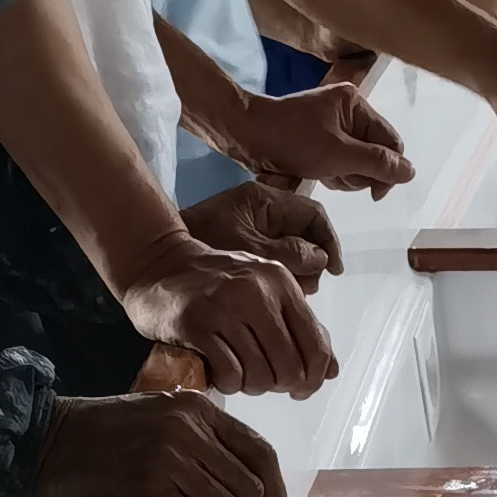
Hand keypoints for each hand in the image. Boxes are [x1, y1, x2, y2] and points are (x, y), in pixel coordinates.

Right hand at [32, 390, 288, 496]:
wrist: (46, 437)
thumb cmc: (104, 436)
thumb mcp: (162, 422)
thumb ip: (205, 445)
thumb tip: (250, 496)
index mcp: (198, 408)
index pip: (260, 453)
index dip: (277, 494)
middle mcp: (189, 428)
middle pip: (249, 491)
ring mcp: (170, 456)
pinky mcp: (149, 486)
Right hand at [110, 228, 336, 397]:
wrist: (157, 262)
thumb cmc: (216, 285)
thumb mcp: (264, 293)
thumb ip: (299, 328)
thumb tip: (329, 371)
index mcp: (280, 281)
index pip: (315, 347)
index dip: (312, 378)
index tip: (300, 388)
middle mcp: (255, 290)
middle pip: (290, 368)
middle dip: (279, 385)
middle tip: (263, 380)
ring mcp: (225, 305)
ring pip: (260, 375)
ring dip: (252, 385)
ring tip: (239, 372)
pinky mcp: (196, 324)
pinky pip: (230, 375)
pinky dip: (229, 383)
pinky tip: (221, 371)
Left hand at [182, 181, 342, 291]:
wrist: (162, 255)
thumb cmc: (204, 243)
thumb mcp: (250, 249)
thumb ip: (288, 253)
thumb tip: (320, 259)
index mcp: (265, 201)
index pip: (313, 214)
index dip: (329, 241)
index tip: (333, 270)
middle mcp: (265, 213)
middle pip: (308, 237)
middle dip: (312, 265)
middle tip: (305, 287)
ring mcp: (258, 232)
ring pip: (296, 254)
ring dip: (299, 277)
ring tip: (286, 294)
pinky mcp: (250, 250)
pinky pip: (280, 264)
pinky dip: (283, 281)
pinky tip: (273, 295)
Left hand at [228, 77, 413, 197]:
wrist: (248, 136)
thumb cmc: (291, 139)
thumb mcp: (339, 154)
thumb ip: (378, 163)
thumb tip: (410, 172)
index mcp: (356, 103)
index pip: (391, 143)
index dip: (387, 170)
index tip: (374, 192)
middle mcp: (350, 111)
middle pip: (378, 155)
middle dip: (361, 172)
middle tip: (338, 174)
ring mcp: (337, 126)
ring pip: (362, 164)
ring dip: (347, 177)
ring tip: (325, 173)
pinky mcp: (325, 140)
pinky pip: (345, 165)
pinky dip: (336, 174)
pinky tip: (319, 173)